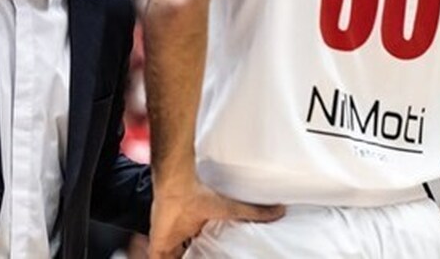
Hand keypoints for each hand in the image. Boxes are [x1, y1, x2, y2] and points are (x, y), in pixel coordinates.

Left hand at [147, 180, 283, 258]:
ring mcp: (168, 242)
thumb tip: (280, 210)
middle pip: (185, 255)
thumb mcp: (230, 209)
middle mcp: (181, 237)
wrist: (178, 188)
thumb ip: (254, 212)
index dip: (203, 256)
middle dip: (193, 258)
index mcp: (195, 230)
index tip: (215, 257)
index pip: (198, 250)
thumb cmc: (201, 195)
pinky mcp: (158, 246)